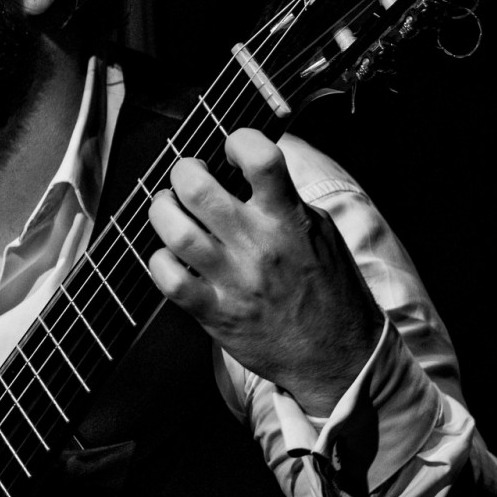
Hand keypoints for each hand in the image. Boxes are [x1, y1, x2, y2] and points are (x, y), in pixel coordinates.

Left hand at [147, 129, 383, 416]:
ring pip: (175, 231)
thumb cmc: (330, 289)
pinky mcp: (215, 313)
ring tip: (170, 209)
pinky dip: (159, 260)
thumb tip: (252, 162)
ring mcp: (233, 281)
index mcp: (290, 219)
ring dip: (162, 211)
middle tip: (188, 177)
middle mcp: (258, 245)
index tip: (232, 148)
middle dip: (183, 171)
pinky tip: (171, 256)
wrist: (337, 356)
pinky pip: (169, 279)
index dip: (238, 140)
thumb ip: (285, 197)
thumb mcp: (321, 230)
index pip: (261, 158)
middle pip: (197, 188)